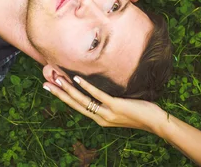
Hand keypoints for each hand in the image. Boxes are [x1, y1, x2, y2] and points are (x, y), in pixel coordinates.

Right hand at [43, 75, 164, 133]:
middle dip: (59, 94)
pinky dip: (87, 87)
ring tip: (56, 79)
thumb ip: (109, 102)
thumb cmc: (140, 113)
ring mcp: (107, 113)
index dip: (64, 97)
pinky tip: (77, 79)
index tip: (52, 87)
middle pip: (75, 104)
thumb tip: (101, 91)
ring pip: (82, 101)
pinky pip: (98, 96)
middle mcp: (100, 118)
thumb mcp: (120, 108)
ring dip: (68, 89)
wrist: (156, 122)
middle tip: (45, 84)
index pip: (77, 106)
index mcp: (100, 118)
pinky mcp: (115, 106)